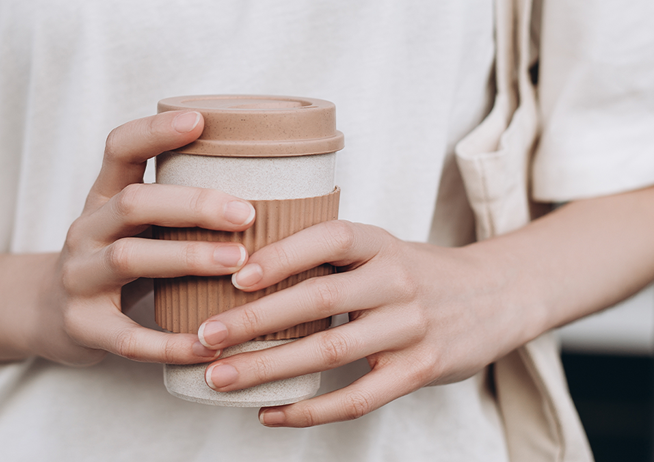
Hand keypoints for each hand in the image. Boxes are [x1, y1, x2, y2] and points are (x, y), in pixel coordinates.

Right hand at [29, 111, 255, 365]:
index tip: (201, 119)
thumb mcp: (130, 224)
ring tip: (238, 263)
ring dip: (186, 258)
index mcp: (102, 197)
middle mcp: (85, 230)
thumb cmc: (114, 260)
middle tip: (246, 212)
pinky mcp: (82, 326)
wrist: (45, 313)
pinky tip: (208, 344)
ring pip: (128, 258)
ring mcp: (78, 277)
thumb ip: (175, 207)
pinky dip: (169, 342)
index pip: (119, 149)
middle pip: (133, 203)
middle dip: (192, 204)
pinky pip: (127, 337)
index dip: (154, 131)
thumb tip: (269, 190)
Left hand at [195, 220, 537, 426]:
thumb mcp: (385, 248)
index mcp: (383, 244)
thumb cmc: (421, 272)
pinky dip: (310, 411)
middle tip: (205, 336)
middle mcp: (399, 281)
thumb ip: (333, 256)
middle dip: (256, 320)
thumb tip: (247, 265)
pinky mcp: (422, 370)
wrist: (499, 295)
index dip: (282, 254)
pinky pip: (359, 399)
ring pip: (331, 352)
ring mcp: (412, 328)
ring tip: (220, 377)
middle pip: (319, 299)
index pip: (330, 238)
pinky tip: (269, 414)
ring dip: (269, 368)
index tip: (235, 275)